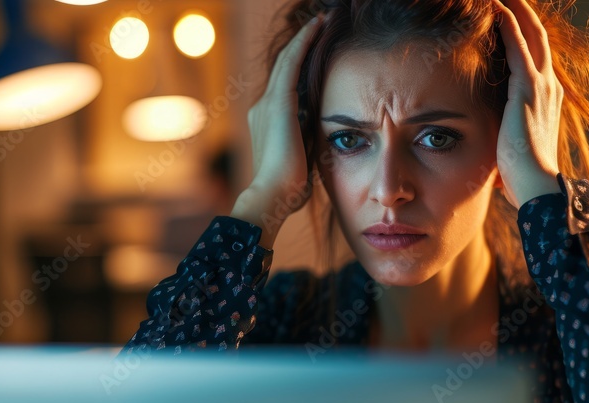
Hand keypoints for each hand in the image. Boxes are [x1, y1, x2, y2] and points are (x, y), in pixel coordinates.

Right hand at [232, 14, 323, 246]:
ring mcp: (267, 103)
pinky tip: (317, 26)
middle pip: (285, 67)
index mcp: (268, 121)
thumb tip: (326, 133)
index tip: (318, 47)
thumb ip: (307, 140)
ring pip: (288, 60)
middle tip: (322, 23)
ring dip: (306, 37)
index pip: (286, 85)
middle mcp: (263, 107)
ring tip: (322, 20)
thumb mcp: (302, 157)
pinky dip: (304, 42)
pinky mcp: (278, 102)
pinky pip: (292, 63)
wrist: (274, 195)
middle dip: (303, 44)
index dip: (301, 63)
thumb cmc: (290, 188)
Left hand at [494, 0, 562, 206]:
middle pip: (536, 35)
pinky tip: (496, 8)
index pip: (535, 54)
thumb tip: (487, 138)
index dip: (522, 31)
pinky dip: (507, 25)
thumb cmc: (521, 173)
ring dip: (514, 9)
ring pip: (529, 33)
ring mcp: (541, 85)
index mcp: (546, 97)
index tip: (506, 14)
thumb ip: (504, 130)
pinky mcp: (528, 88)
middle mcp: (548, 85)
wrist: (536, 185)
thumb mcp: (512, 142)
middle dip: (522, 10)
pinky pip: (518, 46)